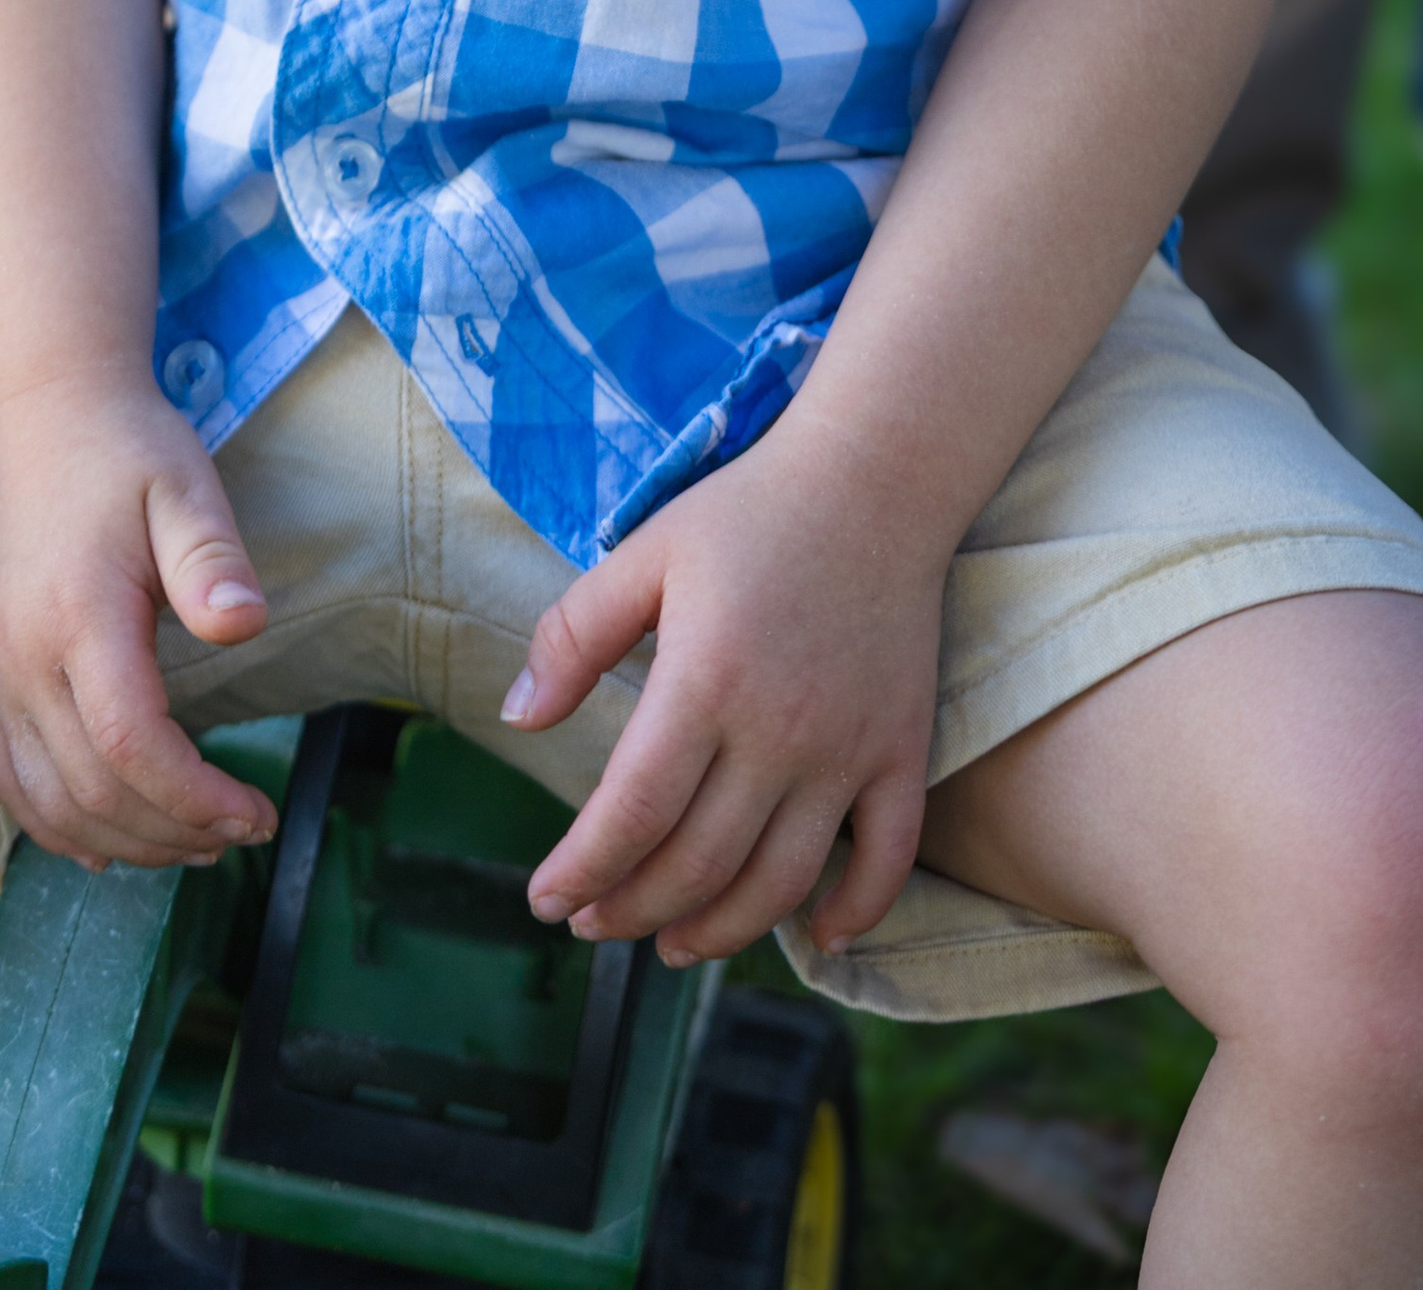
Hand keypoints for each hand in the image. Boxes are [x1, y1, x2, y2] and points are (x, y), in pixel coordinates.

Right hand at [0, 368, 278, 868]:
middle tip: (243, 832)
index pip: (128, 743)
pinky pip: (10, 784)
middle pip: (89, 790)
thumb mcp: (185, 488)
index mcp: (76, 614)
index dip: (192, 797)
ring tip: (197, 842)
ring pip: (46, 805)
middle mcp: (20, 659)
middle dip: (173, 832)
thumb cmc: (127, 454)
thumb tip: (245, 626)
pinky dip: (60, 829)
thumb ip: (211, 560)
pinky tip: (113, 842)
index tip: (254, 812)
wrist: (41, 420)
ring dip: (124, 842)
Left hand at [504, 411, 947, 962]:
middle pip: (697, 864)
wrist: (875, 477)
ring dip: (720, 932)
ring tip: (671, 945)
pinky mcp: (904, 749)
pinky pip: (887, 858)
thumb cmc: (747, 513)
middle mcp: (779, 732)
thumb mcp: (643, 553)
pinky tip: (818, 939)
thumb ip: (573, 635)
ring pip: (781, 883)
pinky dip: (855, 912)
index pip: (632, 814)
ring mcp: (849, 749)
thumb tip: (518, 718)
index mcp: (704, 682)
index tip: (546, 900)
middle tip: (593, 923)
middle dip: (631, 910)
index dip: (583, 871)